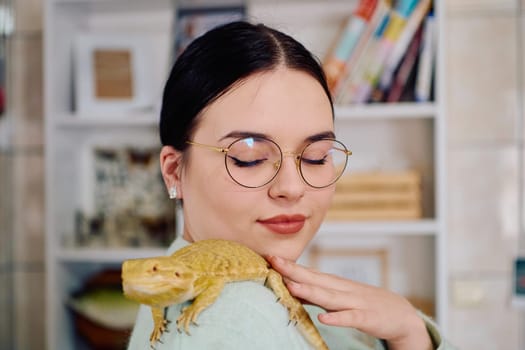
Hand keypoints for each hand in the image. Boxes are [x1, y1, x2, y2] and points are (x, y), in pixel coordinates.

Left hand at [267, 255, 432, 349]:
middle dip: (294, 271)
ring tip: (291, 285)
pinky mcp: (367, 318)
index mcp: (335, 284)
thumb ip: (317, 292)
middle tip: (274, 261)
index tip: (270, 257)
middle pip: (315, 279)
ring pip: (329, 296)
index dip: (290, 265)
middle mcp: (343, 290)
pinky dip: (337, 318)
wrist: (401, 314)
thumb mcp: (340, 296)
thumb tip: (292, 285)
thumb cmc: (366, 303)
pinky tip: (324, 319)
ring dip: (310, 290)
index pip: (309, 272)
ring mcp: (355, 303)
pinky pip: (350, 318)